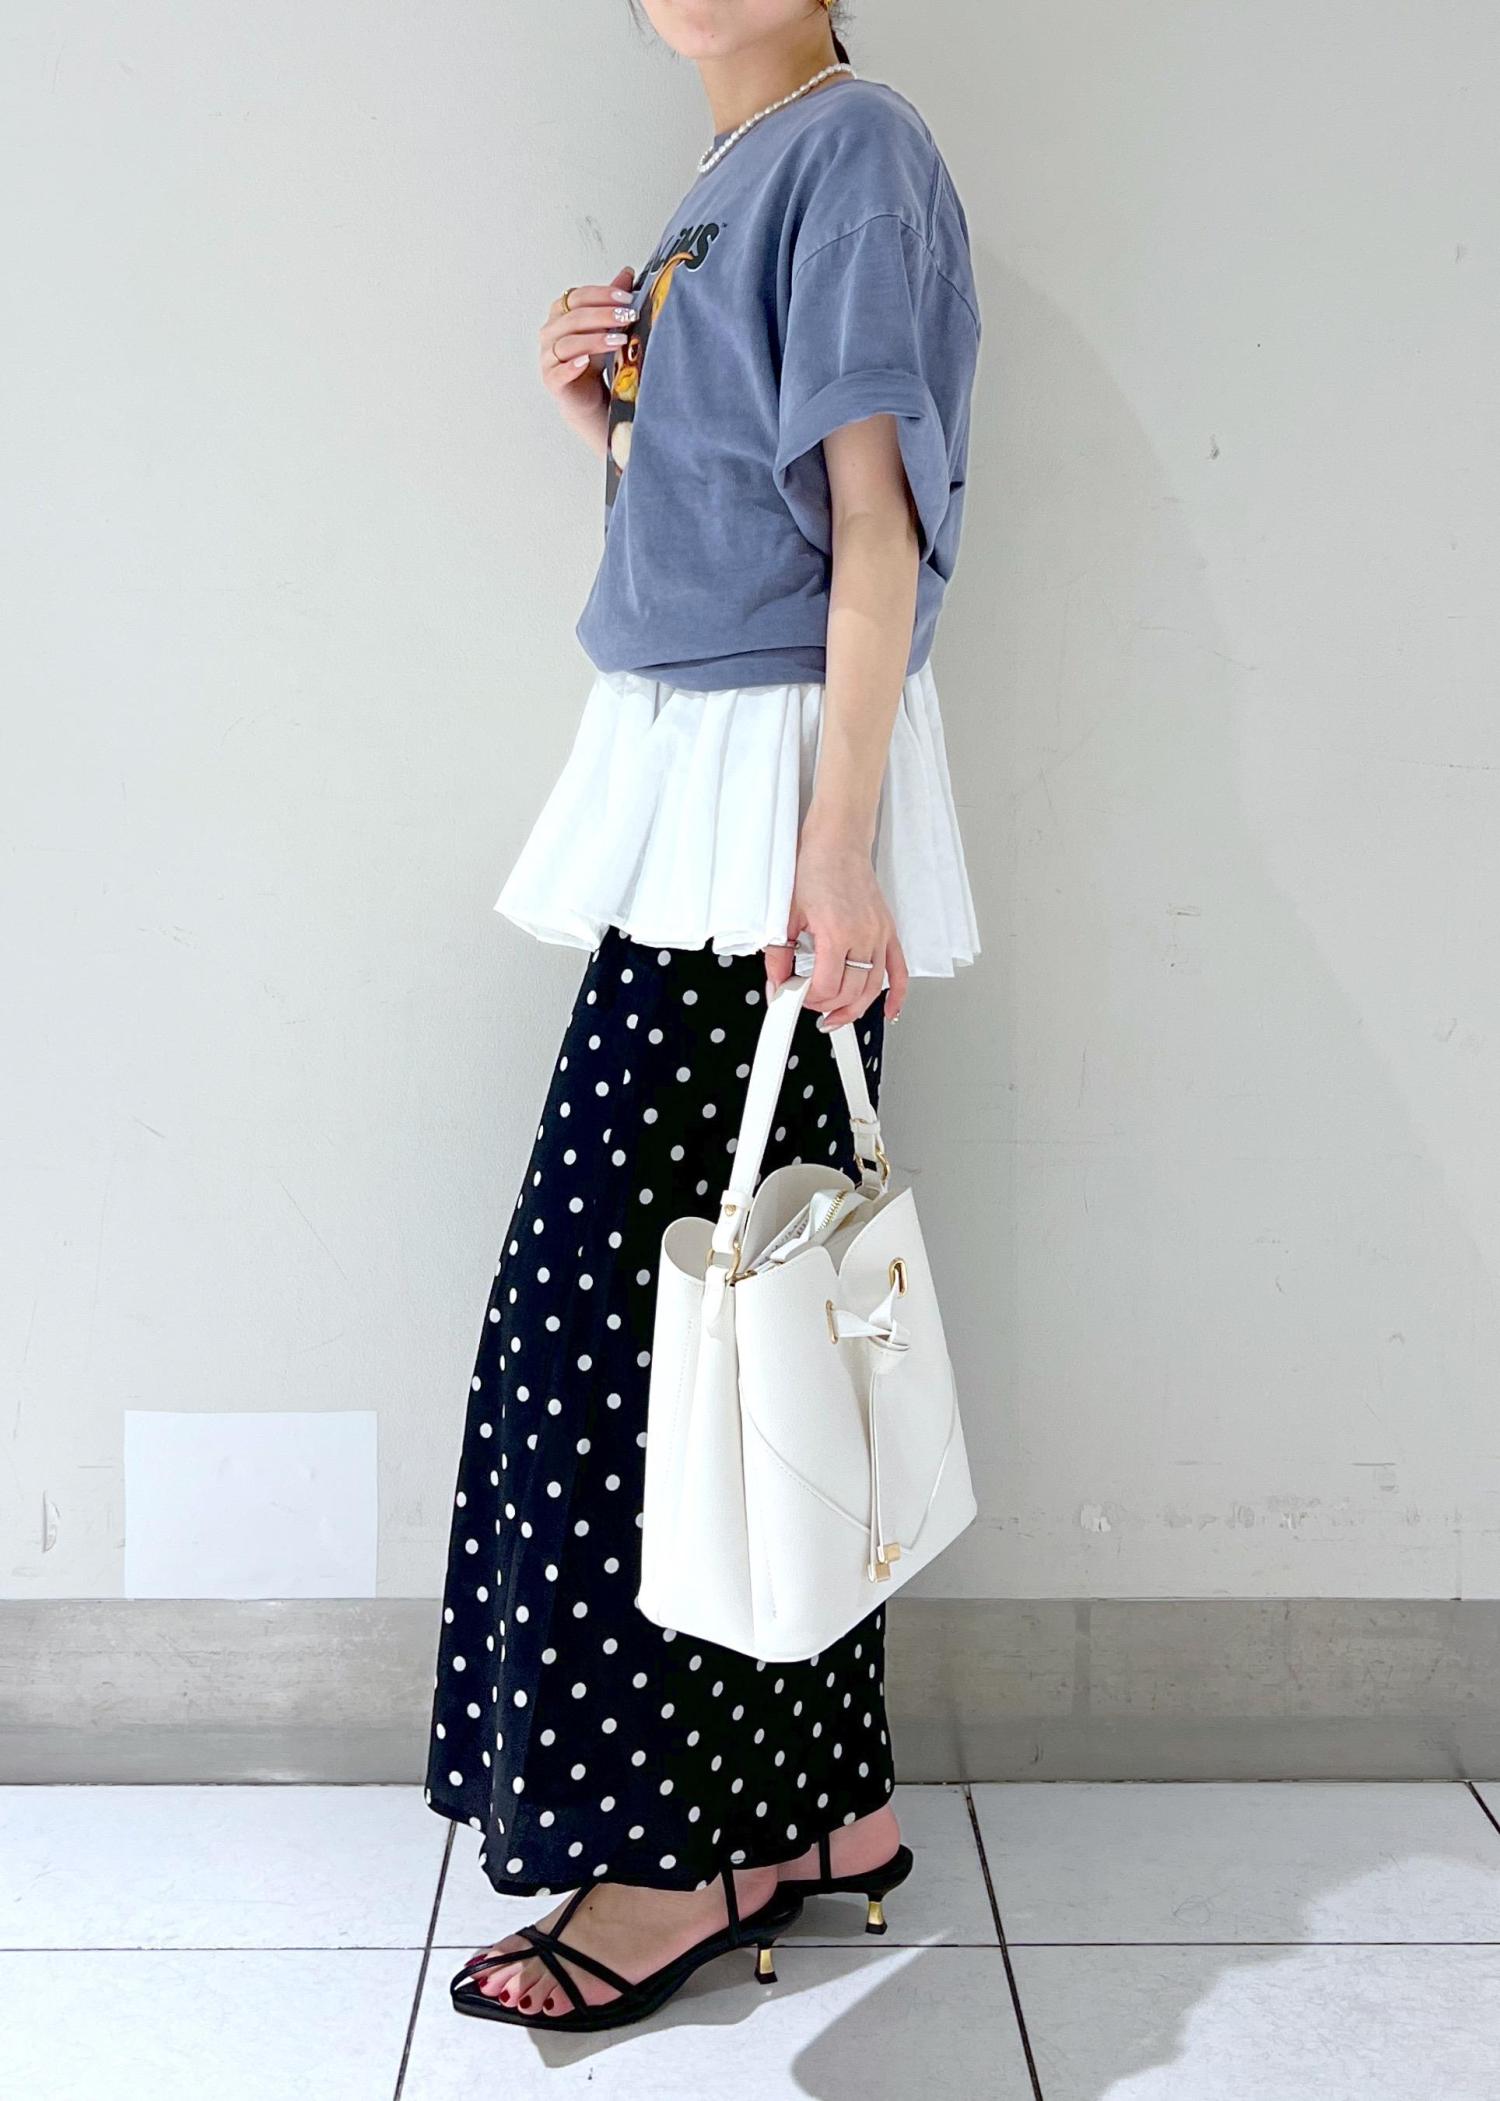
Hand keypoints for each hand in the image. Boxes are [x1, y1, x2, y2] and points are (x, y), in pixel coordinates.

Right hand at [538, 267, 637, 454]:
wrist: (588, 398)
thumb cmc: (593, 362)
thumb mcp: (606, 328)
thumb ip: (612, 301)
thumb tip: (627, 272)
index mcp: (561, 314)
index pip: (578, 296)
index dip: (602, 295)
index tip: (626, 298)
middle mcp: (550, 332)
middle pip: (574, 318)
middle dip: (604, 315)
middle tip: (628, 316)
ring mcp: (547, 356)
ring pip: (568, 343)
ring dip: (595, 340)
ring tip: (620, 341)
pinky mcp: (551, 380)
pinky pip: (559, 371)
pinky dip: (571, 366)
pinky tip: (586, 362)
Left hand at [765, 823, 909, 1027]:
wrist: (838, 841)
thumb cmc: (815, 867)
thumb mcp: (786, 913)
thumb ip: (779, 954)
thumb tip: (777, 983)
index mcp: (837, 932)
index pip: (827, 986)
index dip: (809, 1000)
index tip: (795, 998)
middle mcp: (863, 935)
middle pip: (851, 992)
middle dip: (828, 1006)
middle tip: (809, 1005)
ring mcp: (879, 934)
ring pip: (873, 988)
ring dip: (856, 1009)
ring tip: (837, 1017)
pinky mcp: (887, 931)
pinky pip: (899, 971)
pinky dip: (896, 995)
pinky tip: (889, 1010)